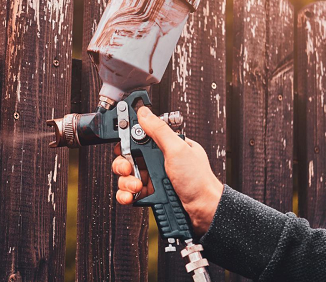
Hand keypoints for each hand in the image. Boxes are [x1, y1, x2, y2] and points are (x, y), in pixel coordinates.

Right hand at [111, 106, 223, 234]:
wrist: (204, 211)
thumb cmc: (199, 181)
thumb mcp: (178, 150)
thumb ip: (159, 131)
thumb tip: (144, 113)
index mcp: (167, 146)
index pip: (139, 139)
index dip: (127, 142)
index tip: (121, 147)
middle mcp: (159, 161)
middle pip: (129, 158)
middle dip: (124, 165)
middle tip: (128, 169)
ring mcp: (154, 178)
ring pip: (127, 176)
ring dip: (126, 182)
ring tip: (136, 187)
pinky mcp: (151, 194)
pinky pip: (130, 192)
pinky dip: (126, 195)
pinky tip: (130, 196)